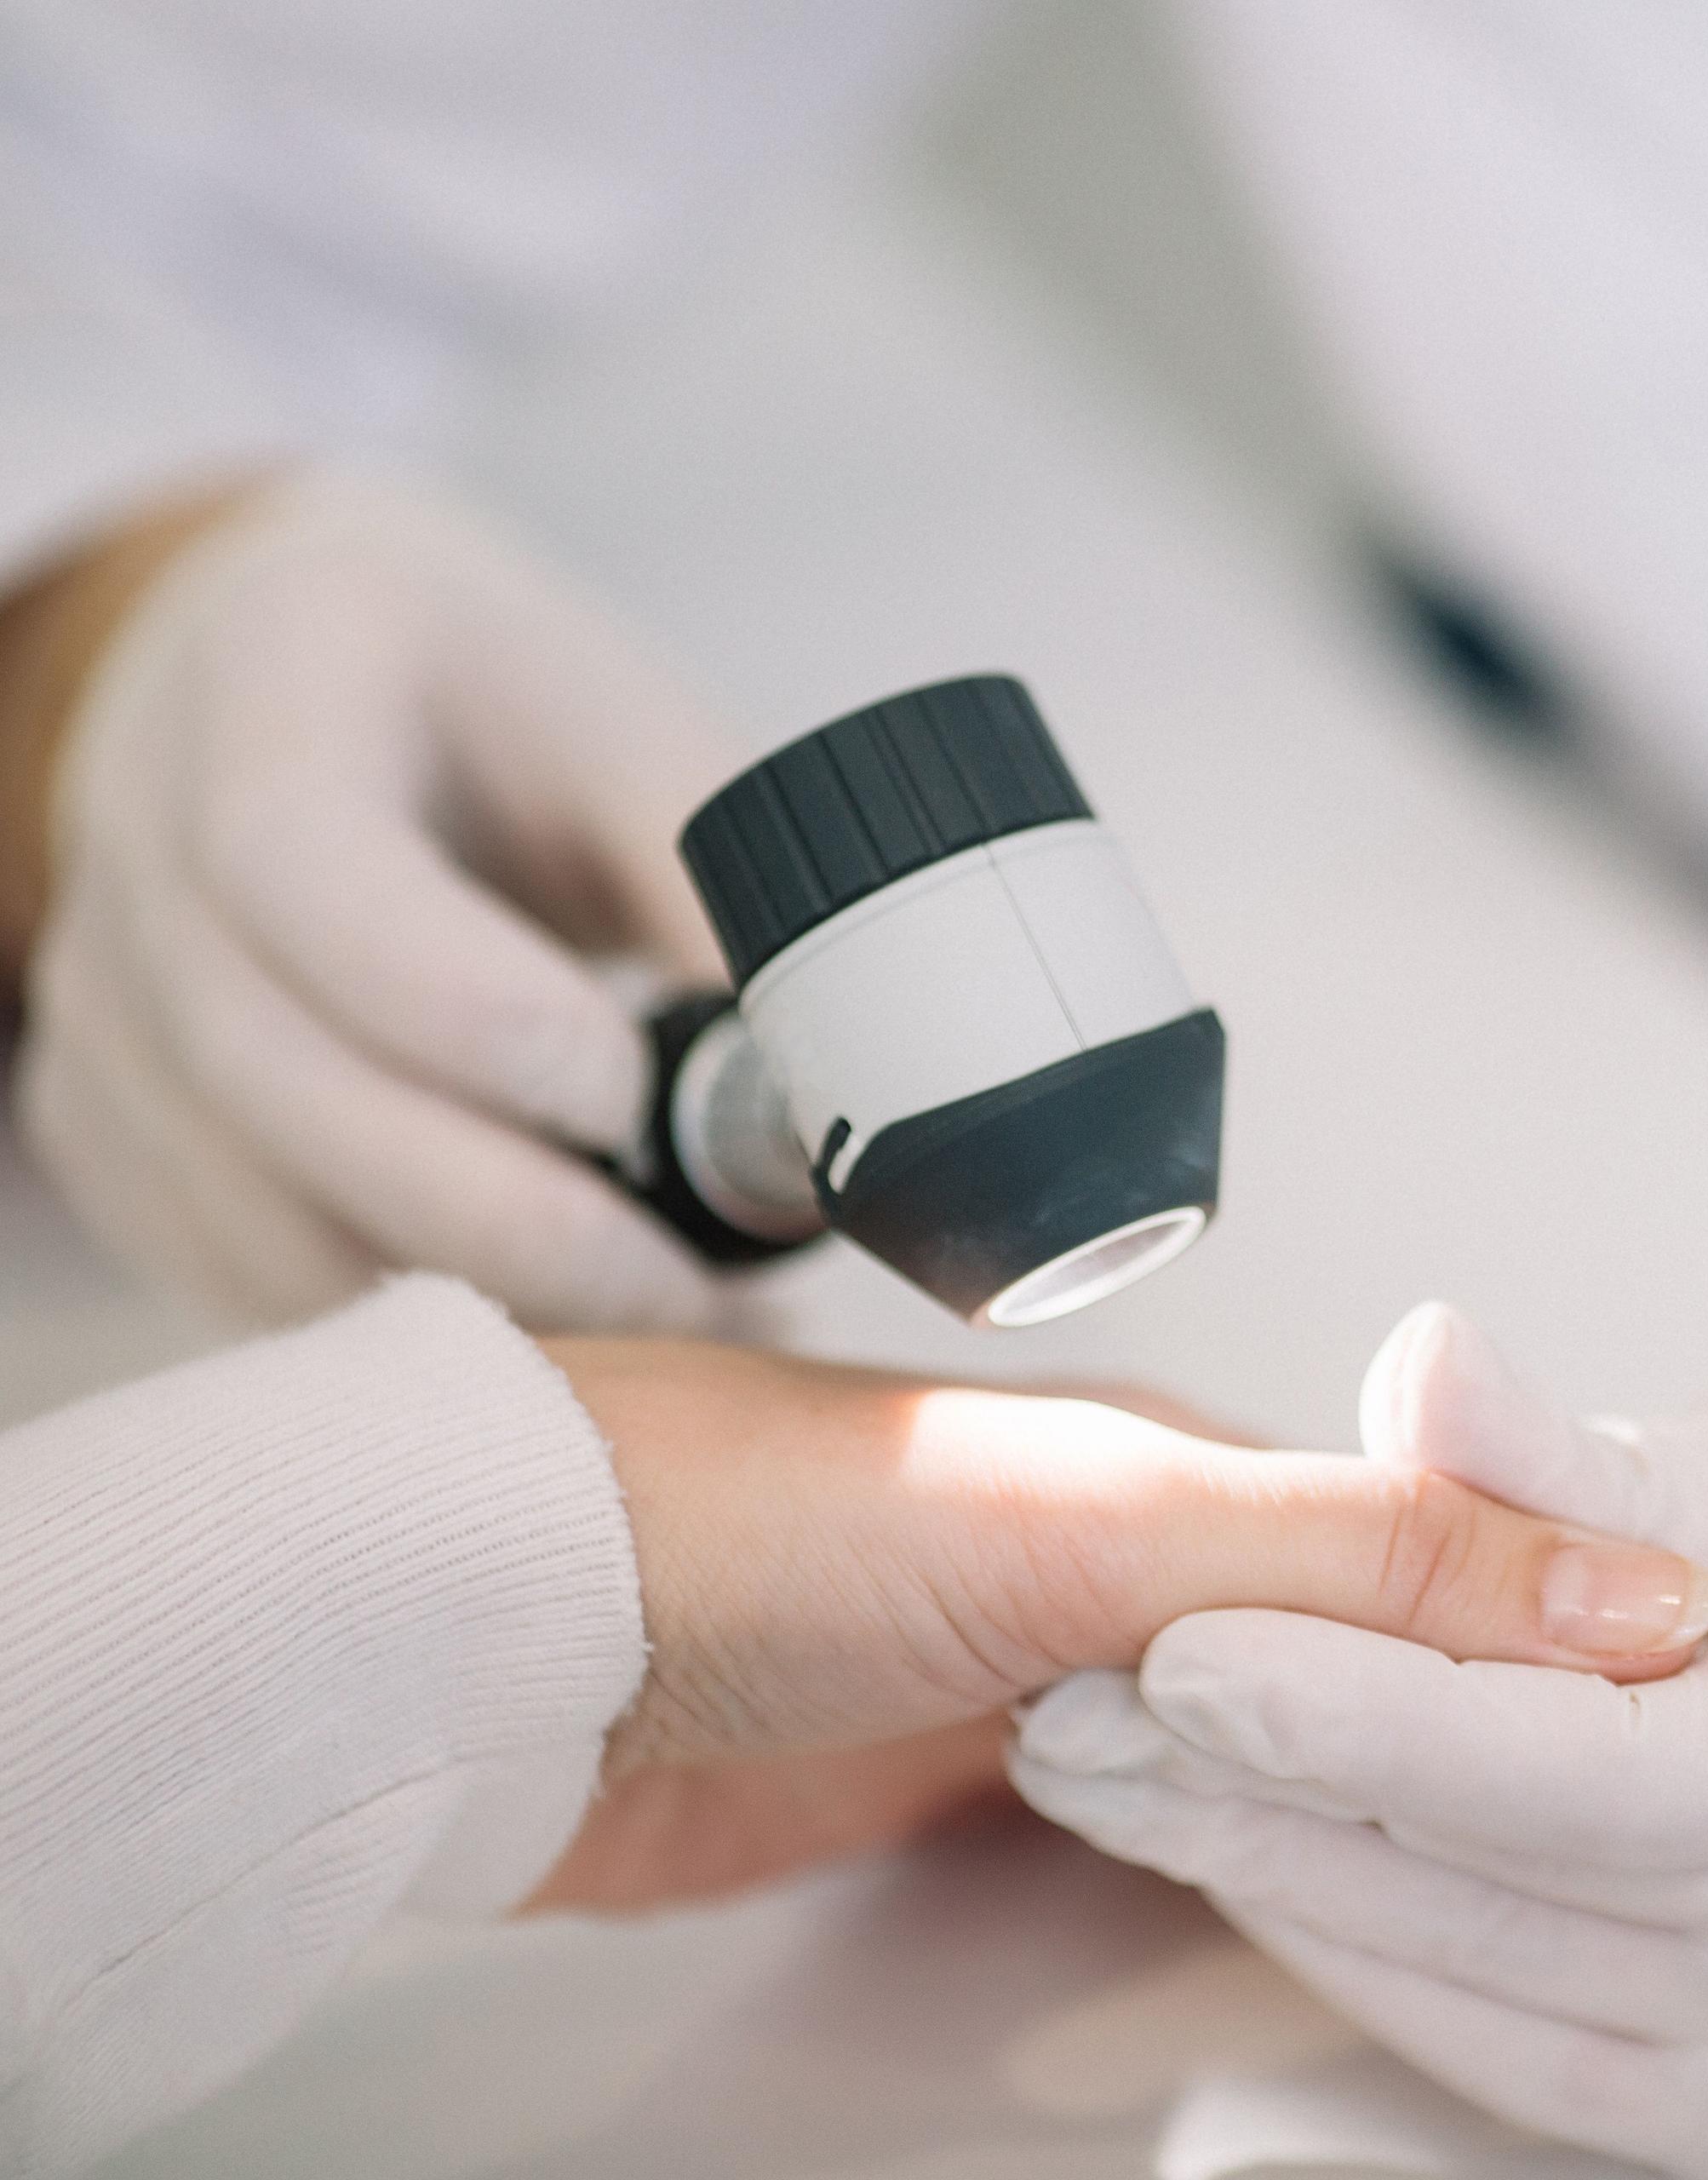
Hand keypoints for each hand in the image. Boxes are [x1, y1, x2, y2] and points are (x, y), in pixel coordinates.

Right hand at [11, 467, 739, 1331]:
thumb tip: (853, 1087)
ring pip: (253, 1204)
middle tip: (698, 1296)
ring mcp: (100, 991)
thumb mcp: (629, 738)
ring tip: (666, 1329)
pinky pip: (238, 1266)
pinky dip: (405, 1325)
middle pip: (271, 1073)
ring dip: (471, 1297)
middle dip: (507, 1217)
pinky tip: (559, 1324)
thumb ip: (726, 890)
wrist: (308, 688)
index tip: (634, 1100)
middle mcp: (138, 834)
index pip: (298, 860)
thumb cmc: (501, 713)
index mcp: (278, 679)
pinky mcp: (107, 1120)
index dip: (466, 1009)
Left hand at [526, 1338, 1707, 1913]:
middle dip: (1498, 1739)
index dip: (1583, 1647)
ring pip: (1289, 1757)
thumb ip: (1369, 1556)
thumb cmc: (759, 1522)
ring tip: (1513, 1883)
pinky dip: (1253, 1858)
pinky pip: (1173, 1827)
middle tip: (1630, 1845)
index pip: (1463, 1567)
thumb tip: (1632, 1582)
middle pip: (1384, 1670)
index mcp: (1214, 1466)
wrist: (504, 1633)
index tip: (1703, 1721)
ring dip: (1380, 1809)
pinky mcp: (984, 1779)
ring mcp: (1074, 1673)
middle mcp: (1160, 1561)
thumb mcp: (1112, 1526)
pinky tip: (1307, 1896)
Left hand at [1013, 1307, 1707, 2176]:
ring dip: (1297, 1887)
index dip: (1385, 1718)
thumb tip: (1419, 1365)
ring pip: (1511, 1999)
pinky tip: (1281, 1873)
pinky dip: (1400, 1972)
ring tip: (1126, 1775)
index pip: (1617, 1767)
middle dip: (1280, 1799)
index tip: (1185, 1655)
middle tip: (1080, 1703)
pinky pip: (1550, 2072)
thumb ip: (1607, 1457)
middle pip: (1535, 1895)